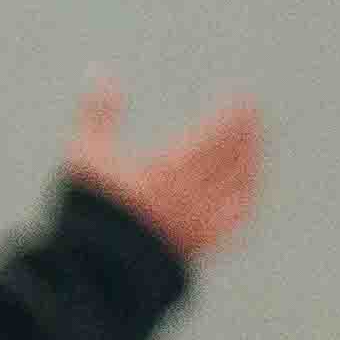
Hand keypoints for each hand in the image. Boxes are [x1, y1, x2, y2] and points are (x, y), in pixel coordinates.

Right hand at [63, 81, 261, 262]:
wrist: (91, 267)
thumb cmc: (87, 207)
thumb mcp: (85, 155)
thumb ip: (97, 113)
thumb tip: (99, 72)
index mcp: (169, 170)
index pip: (216, 134)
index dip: (233, 113)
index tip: (242, 97)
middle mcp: (193, 194)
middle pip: (234, 156)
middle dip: (247, 132)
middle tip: (255, 114)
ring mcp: (203, 222)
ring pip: (241, 184)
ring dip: (252, 159)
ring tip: (254, 143)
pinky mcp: (205, 245)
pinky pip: (239, 217)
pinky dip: (249, 197)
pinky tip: (252, 187)